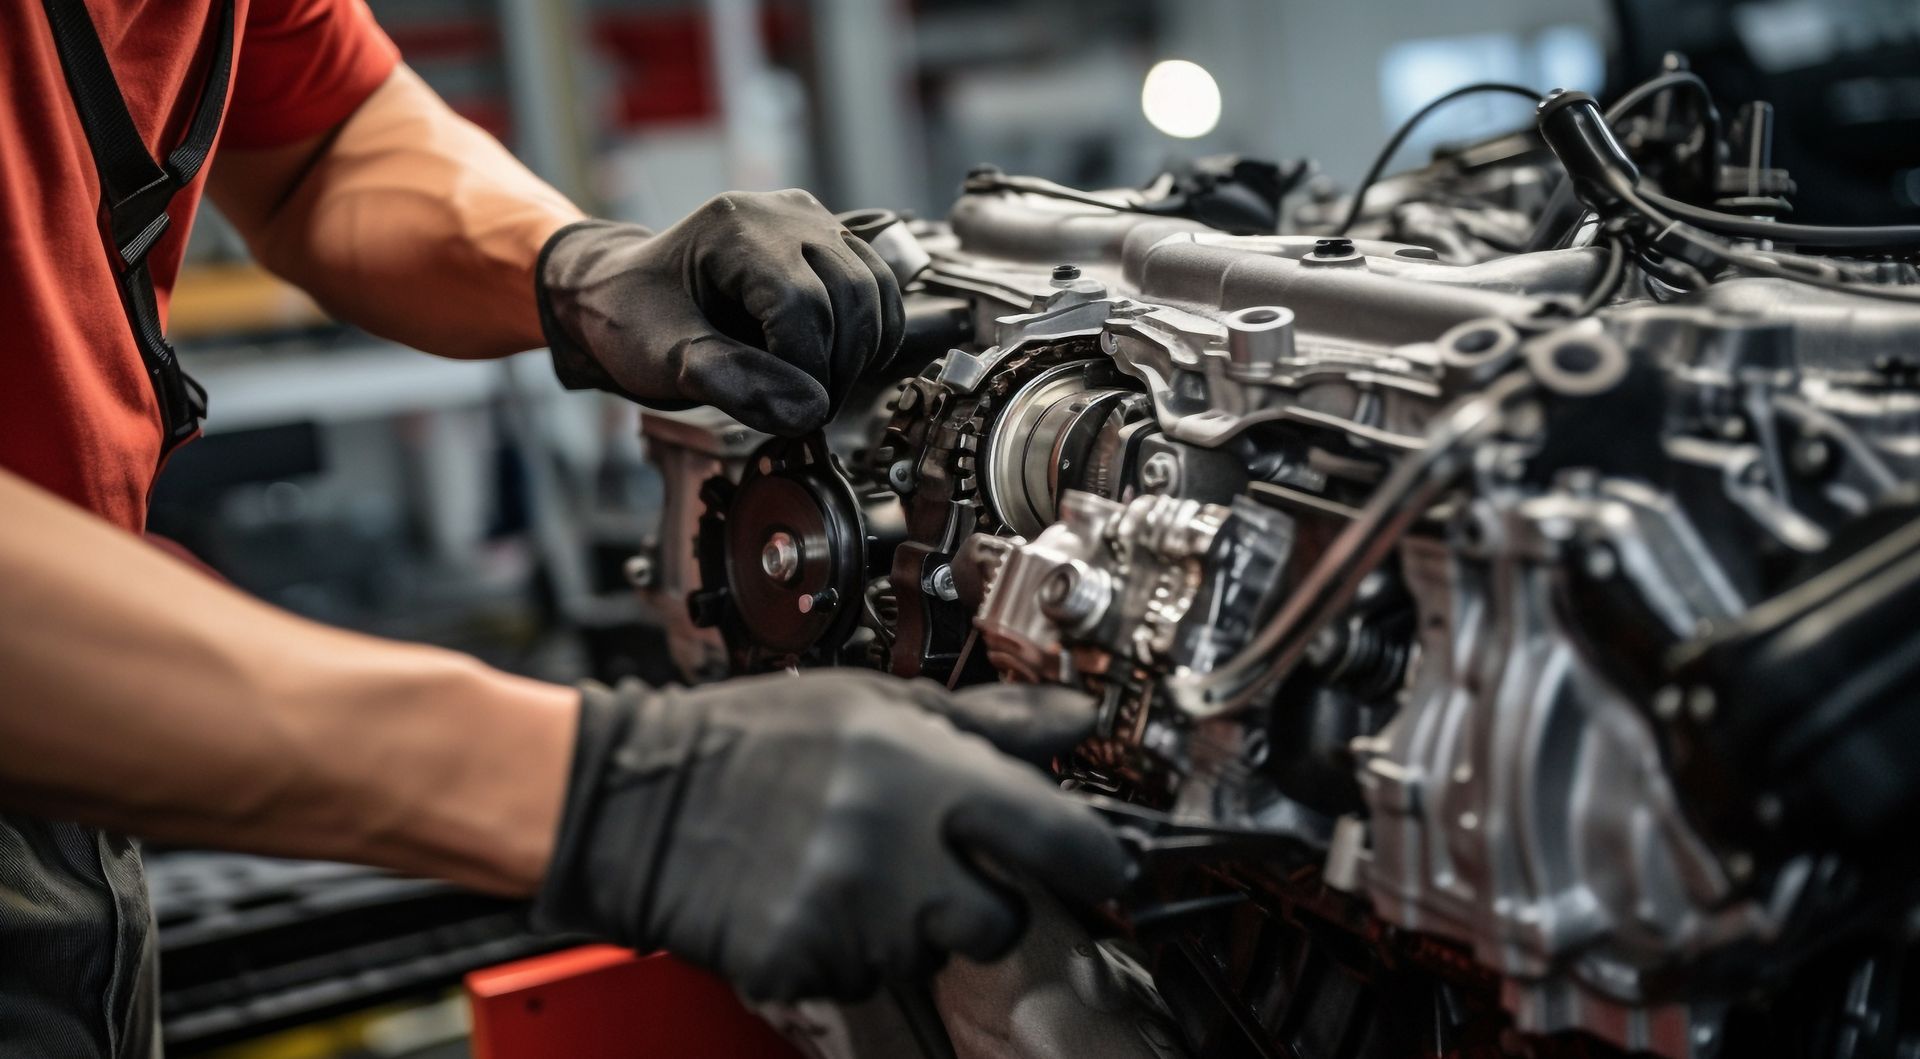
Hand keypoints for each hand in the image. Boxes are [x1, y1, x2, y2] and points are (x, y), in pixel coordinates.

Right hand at [532, 671, 1130, 1001]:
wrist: (638, 797)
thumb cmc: (755, 739)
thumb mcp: (877, 702)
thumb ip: (988, 721)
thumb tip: (1074, 714)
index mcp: (925, 774)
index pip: (1063, 839)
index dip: (1094, 857)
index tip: (1098, 861)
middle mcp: (895, 849)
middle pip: (1002, 920)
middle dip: (983, 900)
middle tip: (936, 862)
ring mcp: (849, 915)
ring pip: (931, 952)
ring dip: (910, 922)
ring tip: (854, 863)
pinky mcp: (805, 964)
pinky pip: (865, 978)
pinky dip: (851, 947)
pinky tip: (816, 894)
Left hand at [534, 191, 904, 435]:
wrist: (623, 293)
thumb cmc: (633, 319)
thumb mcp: (661, 356)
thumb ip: (729, 381)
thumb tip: (809, 411)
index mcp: (733, 227)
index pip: (800, 302)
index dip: (807, 368)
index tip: (796, 415)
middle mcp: (782, 213)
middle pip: (847, 295)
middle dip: (837, 368)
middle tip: (811, 414)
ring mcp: (813, 223)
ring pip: (873, 292)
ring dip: (861, 355)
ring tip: (821, 394)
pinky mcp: (832, 243)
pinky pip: (878, 291)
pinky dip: (871, 337)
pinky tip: (838, 368)